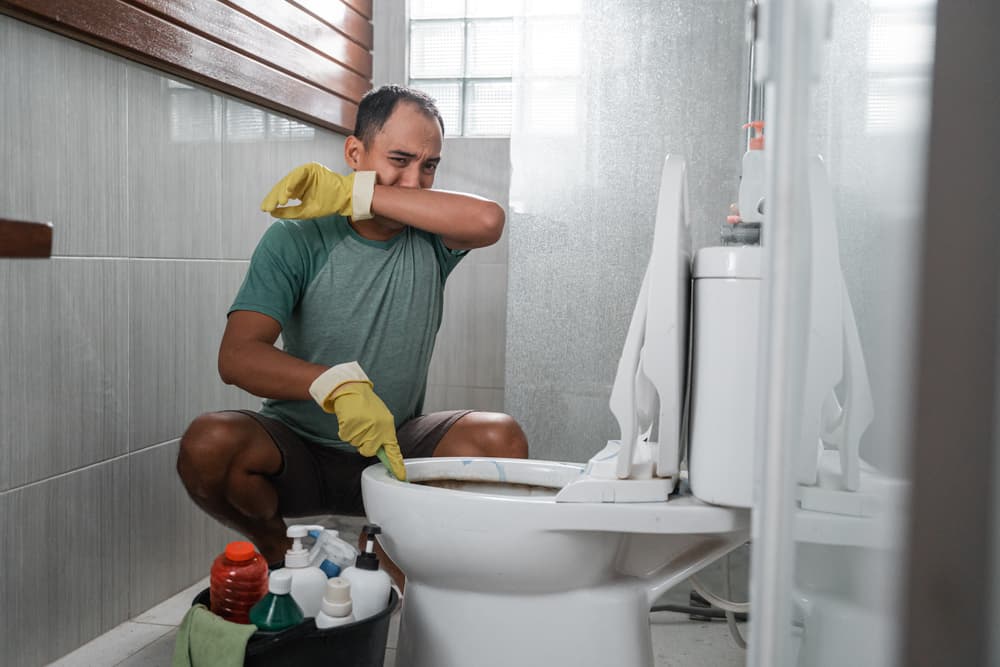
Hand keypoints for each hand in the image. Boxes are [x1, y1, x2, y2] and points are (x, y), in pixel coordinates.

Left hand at [260, 162, 375, 220]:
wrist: (346, 198)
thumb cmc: (329, 204)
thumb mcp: (306, 211)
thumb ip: (289, 212)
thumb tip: (271, 212)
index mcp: (298, 189)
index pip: (282, 193)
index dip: (273, 201)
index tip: (265, 209)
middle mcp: (300, 179)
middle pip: (282, 186)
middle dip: (274, 197)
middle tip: (267, 206)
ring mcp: (305, 173)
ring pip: (289, 180)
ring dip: (283, 191)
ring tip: (279, 201)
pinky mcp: (312, 168)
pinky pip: (299, 174)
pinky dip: (293, 182)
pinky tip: (287, 192)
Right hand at [329, 382, 406, 480]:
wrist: (352, 389)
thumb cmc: (366, 405)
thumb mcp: (381, 418)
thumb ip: (382, 434)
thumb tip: (380, 450)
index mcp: (388, 427)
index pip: (394, 450)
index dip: (397, 465)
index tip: (401, 477)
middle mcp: (378, 428)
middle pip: (368, 451)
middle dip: (363, 444)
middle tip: (363, 428)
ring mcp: (364, 426)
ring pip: (355, 444)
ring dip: (353, 434)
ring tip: (357, 420)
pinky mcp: (351, 424)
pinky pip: (345, 436)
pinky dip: (345, 429)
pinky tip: (349, 419)